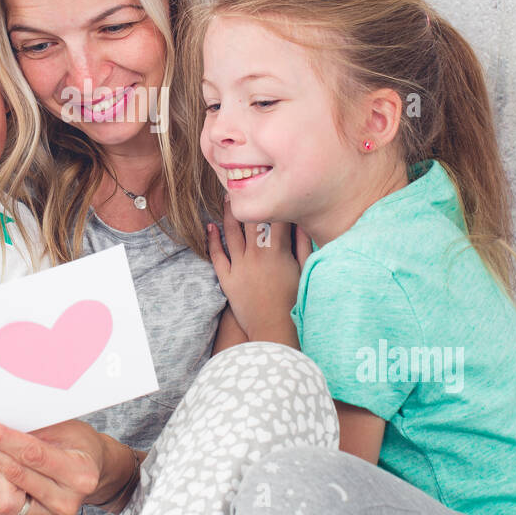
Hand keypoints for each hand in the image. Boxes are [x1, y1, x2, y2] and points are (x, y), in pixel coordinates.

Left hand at [0, 417, 126, 514]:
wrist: (93, 470)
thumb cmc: (76, 443)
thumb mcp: (64, 426)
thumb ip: (34, 428)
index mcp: (80, 472)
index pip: (31, 453)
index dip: (0, 438)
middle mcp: (68, 499)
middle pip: (14, 474)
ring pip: (4, 500)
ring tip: (4, 455)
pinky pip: (6, 510)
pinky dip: (2, 488)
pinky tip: (10, 475)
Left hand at [207, 199, 312, 343]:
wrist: (275, 330)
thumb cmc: (295, 302)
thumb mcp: (305, 270)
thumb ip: (303, 244)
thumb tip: (301, 221)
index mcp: (277, 250)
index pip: (274, 216)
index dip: (273, 199)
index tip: (271, 186)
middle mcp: (256, 254)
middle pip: (249, 220)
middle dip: (247, 201)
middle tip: (242, 184)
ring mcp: (240, 266)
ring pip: (231, 233)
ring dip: (228, 214)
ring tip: (226, 199)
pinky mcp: (228, 280)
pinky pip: (217, 256)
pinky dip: (212, 241)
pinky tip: (209, 227)